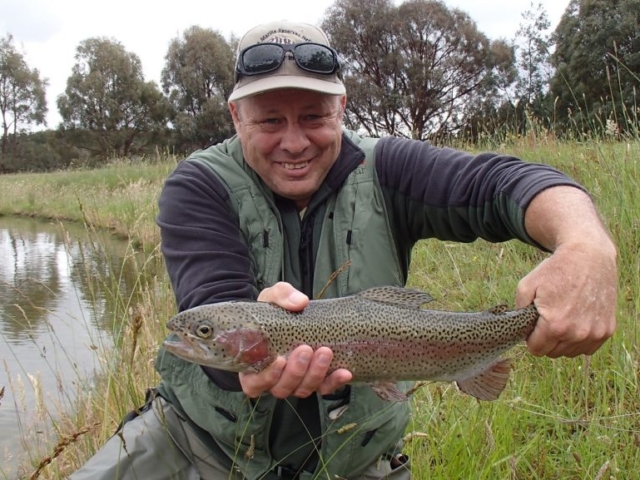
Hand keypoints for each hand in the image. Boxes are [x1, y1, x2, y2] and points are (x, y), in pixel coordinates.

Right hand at [239, 282, 352, 397]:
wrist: (289, 314)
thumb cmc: (272, 310)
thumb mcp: (271, 298)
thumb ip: (281, 296)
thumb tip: (300, 302)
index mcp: (254, 365)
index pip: (254, 384)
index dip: (266, 378)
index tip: (279, 360)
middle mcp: (273, 379)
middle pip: (282, 388)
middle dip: (296, 372)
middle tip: (306, 349)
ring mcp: (294, 382)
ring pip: (302, 390)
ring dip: (315, 374)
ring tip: (325, 353)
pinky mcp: (314, 381)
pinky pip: (324, 388)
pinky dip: (334, 382)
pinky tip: (344, 372)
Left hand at [516, 241, 616, 357]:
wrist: (588, 257)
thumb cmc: (555, 270)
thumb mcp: (526, 285)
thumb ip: (519, 310)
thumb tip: (520, 329)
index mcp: (555, 325)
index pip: (537, 350)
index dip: (531, 339)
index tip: (532, 327)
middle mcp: (577, 333)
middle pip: (553, 352)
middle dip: (546, 339)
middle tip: (546, 320)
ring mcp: (594, 333)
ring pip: (570, 352)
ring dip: (563, 341)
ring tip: (561, 319)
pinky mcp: (607, 330)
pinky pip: (587, 347)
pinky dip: (579, 339)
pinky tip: (575, 322)